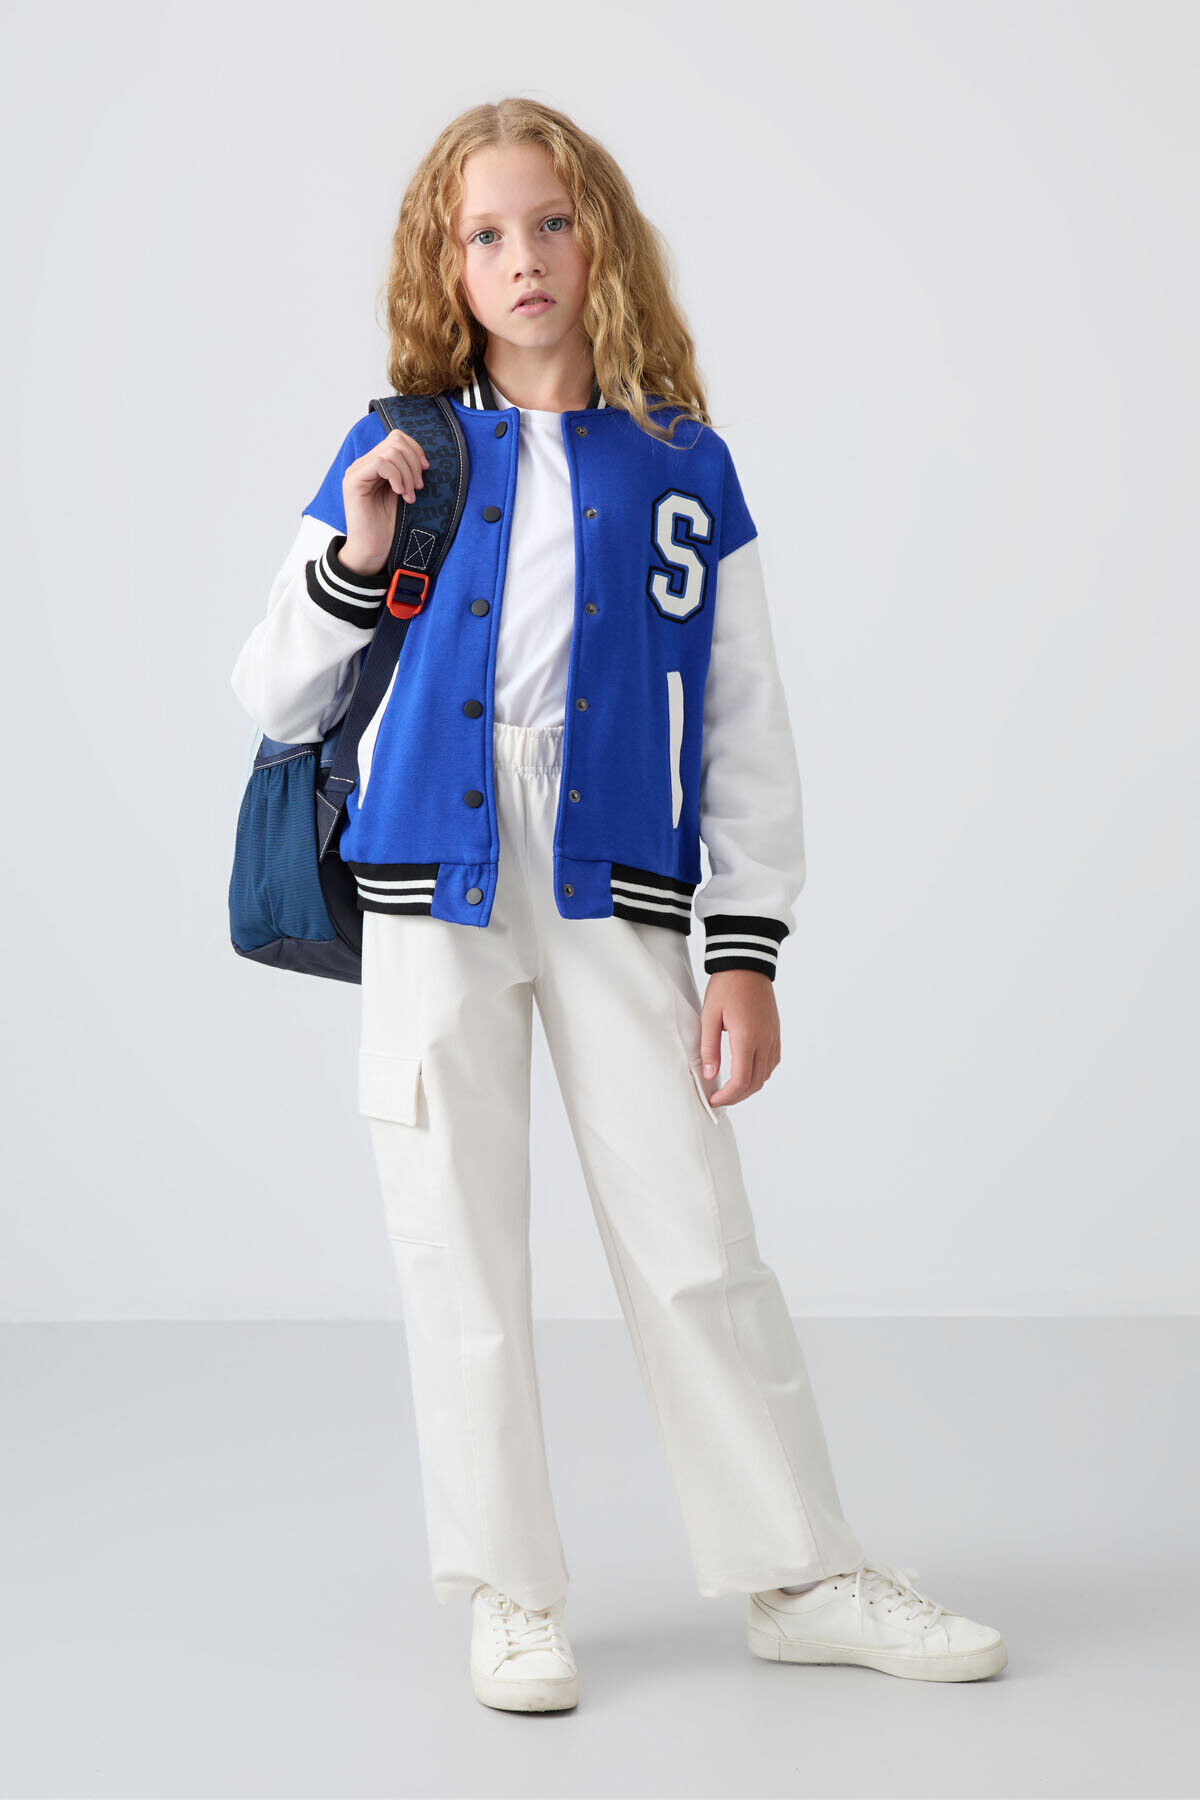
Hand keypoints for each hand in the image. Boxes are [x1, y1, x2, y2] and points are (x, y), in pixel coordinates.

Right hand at [341, 429, 430, 573]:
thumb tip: (422, 458)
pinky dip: (397, 477)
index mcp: (375, 465)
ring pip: (390, 451)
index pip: (397, 438)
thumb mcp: (404, 493)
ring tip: (409, 496)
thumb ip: (406, 473)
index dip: (416, 449)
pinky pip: (381, 463)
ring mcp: (357, 471)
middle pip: (395, 440)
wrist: (373, 551)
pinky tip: (400, 494)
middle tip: (417, 488)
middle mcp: (364, 464)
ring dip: (407, 474)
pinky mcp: (354, 481)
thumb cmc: (389, 526)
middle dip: (414, 463)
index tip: (425, 471)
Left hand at [700, 969, 780, 1106]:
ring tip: (730, 1089)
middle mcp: (764, 1041)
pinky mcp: (776, 1033)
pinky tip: (746, 1072)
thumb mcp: (709, 1016)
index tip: (714, 1100)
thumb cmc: (726, 987)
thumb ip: (709, 1047)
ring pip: (766, 1075)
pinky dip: (760, 1074)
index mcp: (746, 1037)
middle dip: (737, 1096)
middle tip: (719, 1098)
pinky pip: (772, 1062)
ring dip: (749, 1087)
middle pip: (755, 1083)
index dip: (727, 1096)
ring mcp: (773, 1037)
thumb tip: (709, 1075)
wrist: (747, 965)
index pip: (741, 1080)